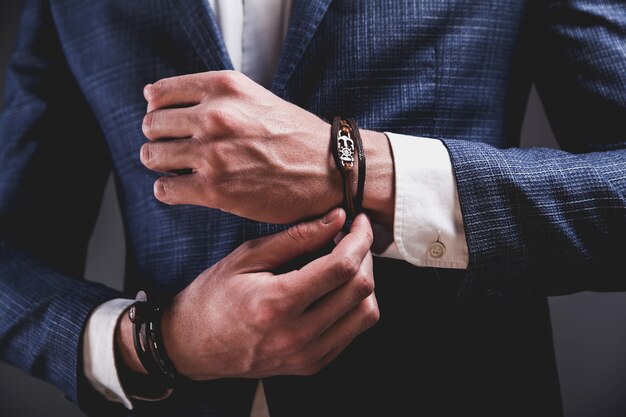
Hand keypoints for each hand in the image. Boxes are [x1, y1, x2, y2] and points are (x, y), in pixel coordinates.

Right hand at [117, 208, 378, 379]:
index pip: (340, 267)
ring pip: (366, 314)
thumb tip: (336, 219)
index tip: (358, 222)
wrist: (193, 345)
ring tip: (346, 263)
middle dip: (365, 256)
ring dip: (364, 282)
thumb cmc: (213, 295)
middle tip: (351, 238)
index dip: (358, 238)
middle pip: (359, 290)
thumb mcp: (248, 256)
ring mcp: (306, 355)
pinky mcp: (311, 365)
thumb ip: (296, 237)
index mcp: (276, 303)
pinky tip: (337, 288)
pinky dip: (355, 305)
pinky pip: (353, 332)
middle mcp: (296, 335)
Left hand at [139, 70, 393, 225]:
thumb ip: (215, 96)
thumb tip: (161, 98)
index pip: (159, 93)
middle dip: (160, 138)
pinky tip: (186, 189)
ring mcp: (213, 153)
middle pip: (151, 125)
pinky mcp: (215, 189)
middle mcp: (215, 115)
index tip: (170, 123)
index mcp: (224, 87)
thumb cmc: (296, 135)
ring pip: (152, 156)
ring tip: (181, 169)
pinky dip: (169, 190)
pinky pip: (164, 188)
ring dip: (162, 164)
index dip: (159, 110)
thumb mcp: (256, 97)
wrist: (330, 170)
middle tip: (176, 149)